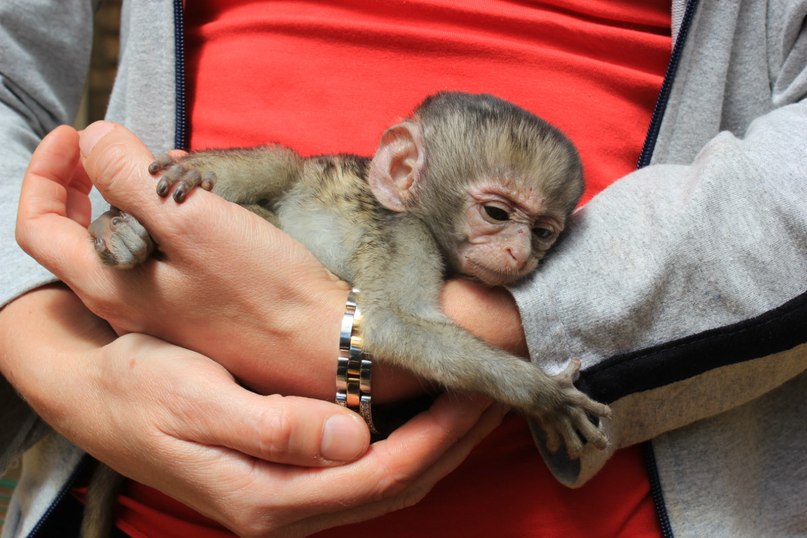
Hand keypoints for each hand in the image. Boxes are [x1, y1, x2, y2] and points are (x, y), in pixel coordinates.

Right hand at [0, 286, 505, 536]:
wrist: (92, 393)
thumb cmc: (137, 389)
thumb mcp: (193, 402)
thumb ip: (272, 429)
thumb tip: (354, 440)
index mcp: (266, 496)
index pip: (379, 475)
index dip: (437, 436)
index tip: (476, 393)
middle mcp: (284, 507)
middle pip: (394, 483)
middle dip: (452, 442)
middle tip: (496, 394)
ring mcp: (287, 496)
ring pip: (386, 478)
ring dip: (436, 441)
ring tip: (475, 400)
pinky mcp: (286, 474)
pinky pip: (365, 467)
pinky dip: (406, 438)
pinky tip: (424, 411)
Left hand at [16, 123, 349, 398]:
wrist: (322, 345)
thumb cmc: (264, 288)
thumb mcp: (192, 221)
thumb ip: (129, 176)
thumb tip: (93, 141)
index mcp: (109, 285)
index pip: (40, 226)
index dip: (45, 172)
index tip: (73, 134)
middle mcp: (124, 304)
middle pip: (80, 235)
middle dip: (89, 182)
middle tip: (115, 148)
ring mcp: (160, 311)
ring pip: (125, 245)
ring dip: (134, 201)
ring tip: (170, 172)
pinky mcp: (194, 312)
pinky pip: (161, 260)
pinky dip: (165, 225)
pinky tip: (200, 210)